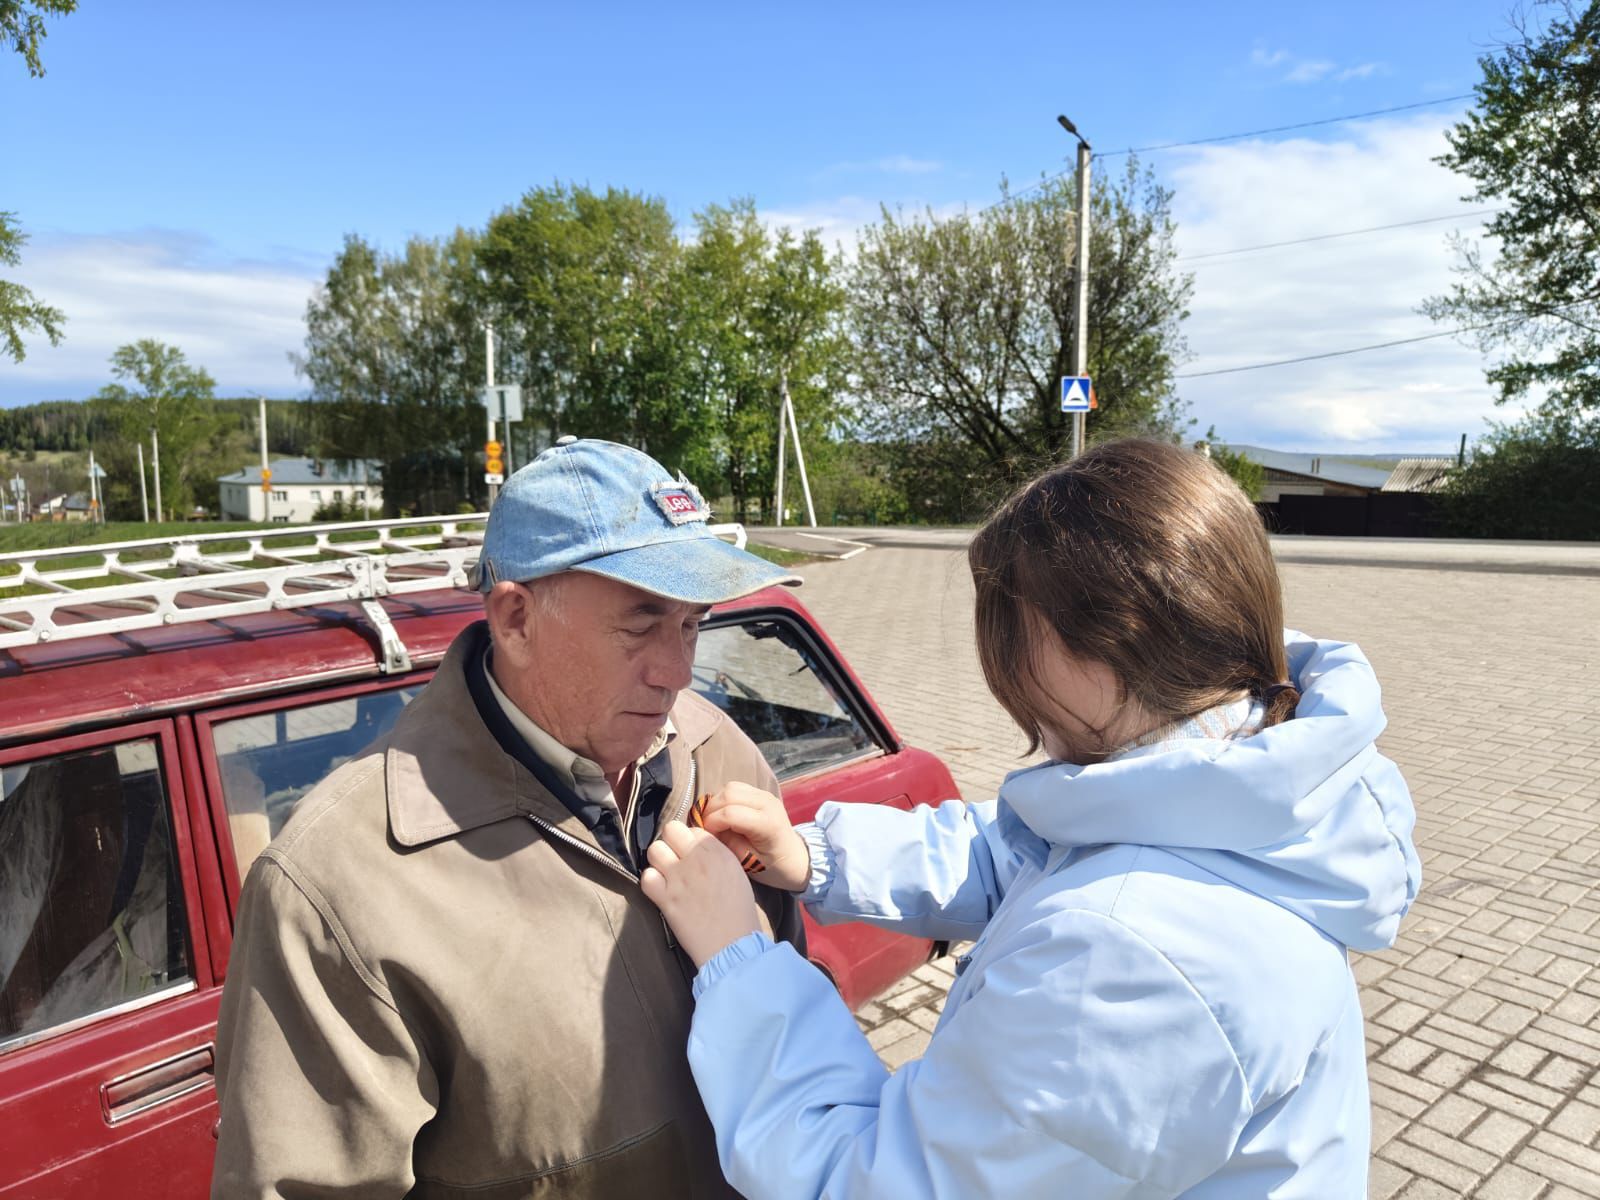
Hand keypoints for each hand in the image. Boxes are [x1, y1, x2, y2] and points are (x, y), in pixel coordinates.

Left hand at [641, 822, 761, 967]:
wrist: (732, 944)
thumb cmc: (739, 911)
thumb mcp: (735, 872)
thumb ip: (716, 855)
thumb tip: (697, 849)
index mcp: (717, 851)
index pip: (692, 828)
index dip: (690, 841)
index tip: (692, 854)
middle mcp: (696, 858)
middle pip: (670, 830)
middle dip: (671, 843)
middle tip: (675, 859)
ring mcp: (678, 877)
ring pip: (654, 850)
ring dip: (659, 860)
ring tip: (667, 874)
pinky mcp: (665, 898)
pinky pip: (646, 877)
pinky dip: (651, 882)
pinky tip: (661, 890)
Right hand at [699, 781, 811, 892]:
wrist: (795, 859)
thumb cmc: (773, 866)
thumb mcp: (748, 862)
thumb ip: (727, 843)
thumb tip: (706, 831)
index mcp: (767, 823)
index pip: (730, 814)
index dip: (712, 823)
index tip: (705, 836)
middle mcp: (767, 803)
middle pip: (729, 794)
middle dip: (711, 810)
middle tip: (705, 828)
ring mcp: (766, 795)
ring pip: (731, 787)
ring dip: (717, 802)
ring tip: (713, 820)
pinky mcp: (762, 793)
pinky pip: (737, 788)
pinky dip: (724, 798)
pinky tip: (723, 814)